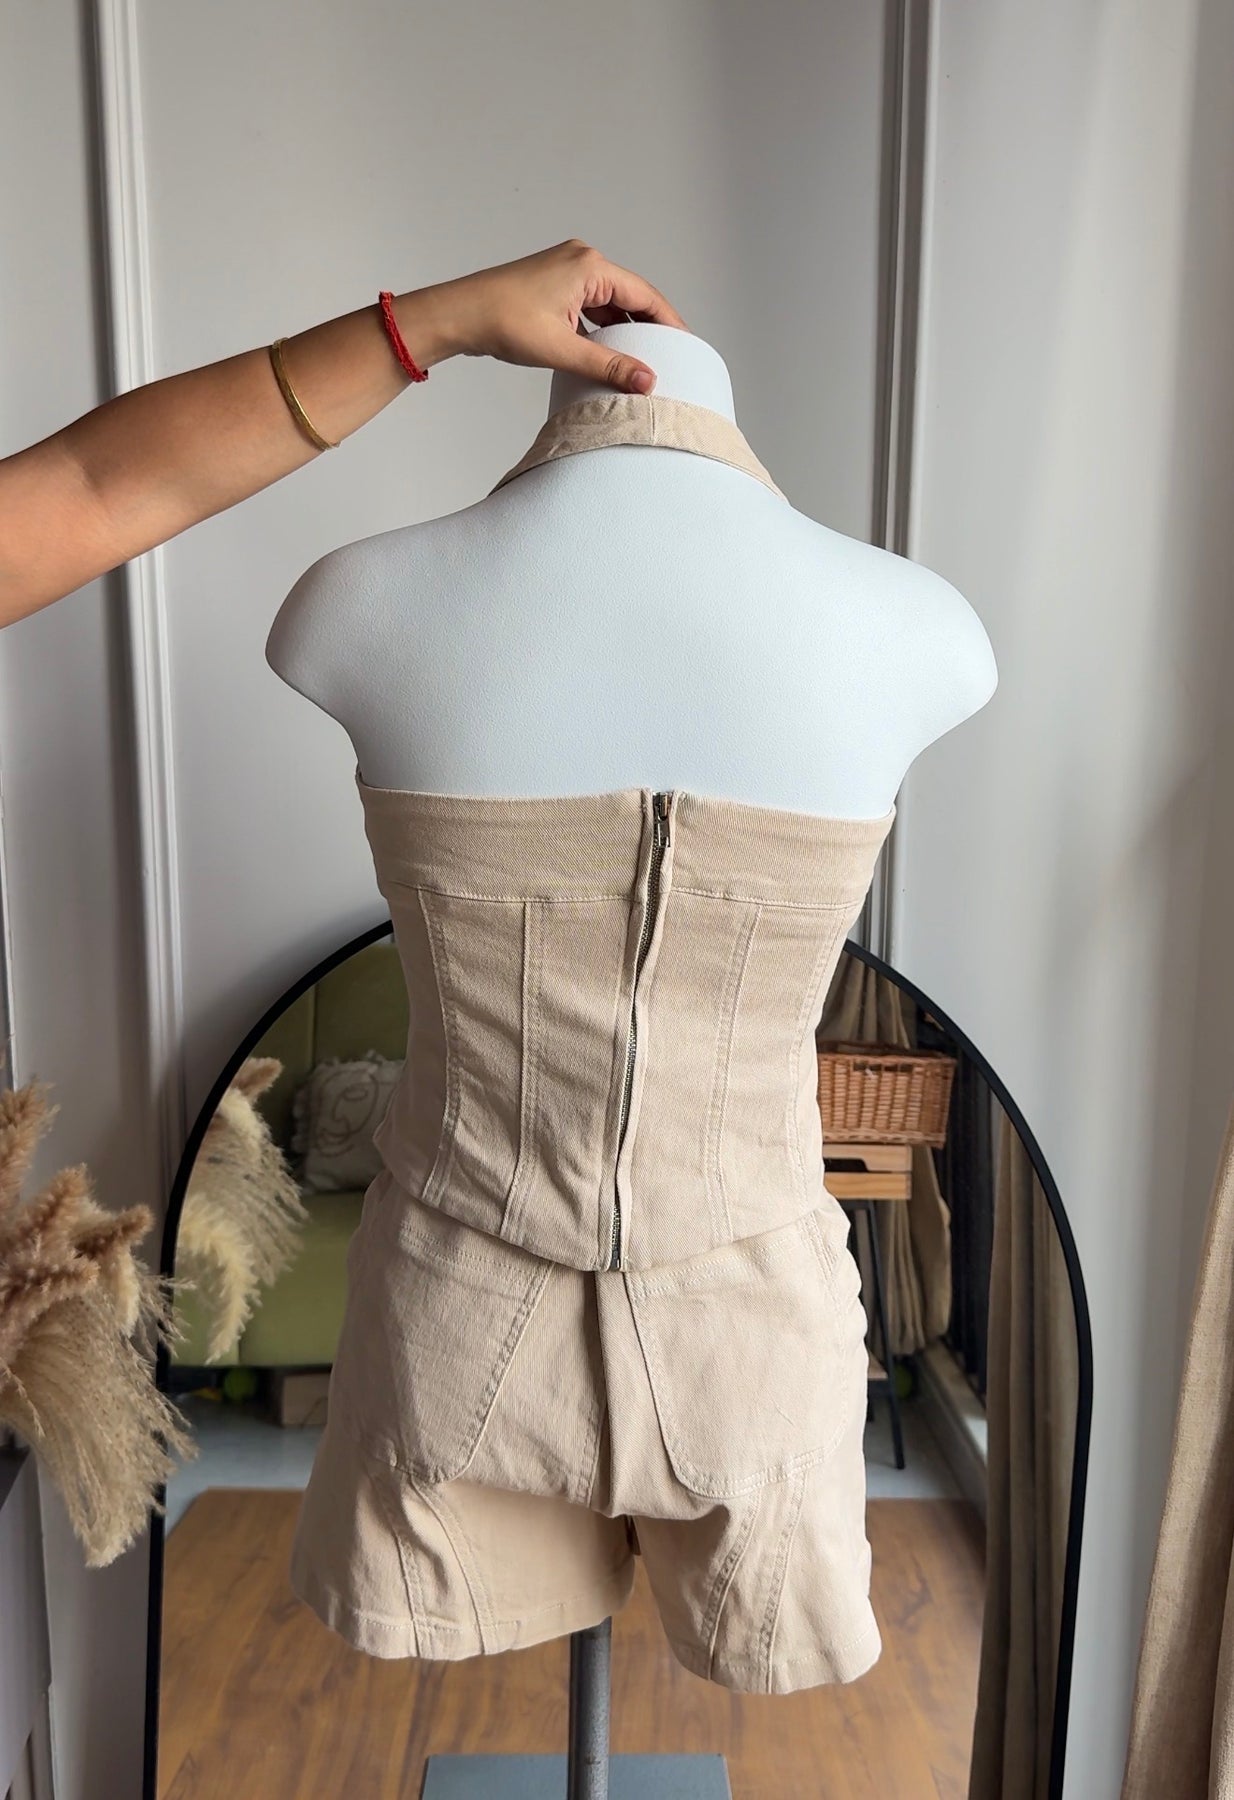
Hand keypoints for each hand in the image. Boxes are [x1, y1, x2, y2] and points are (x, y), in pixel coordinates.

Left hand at [422, 240, 687, 393]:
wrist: (460, 314)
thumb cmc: (502, 321)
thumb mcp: (563, 349)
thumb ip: (609, 365)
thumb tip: (646, 380)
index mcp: (590, 266)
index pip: (645, 294)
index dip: (668, 322)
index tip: (685, 346)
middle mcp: (582, 260)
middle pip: (630, 295)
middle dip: (648, 326)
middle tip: (667, 357)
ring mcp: (567, 270)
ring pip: (610, 301)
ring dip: (623, 328)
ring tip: (639, 359)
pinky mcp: (554, 284)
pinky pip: (591, 304)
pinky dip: (602, 326)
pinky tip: (605, 350)